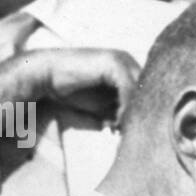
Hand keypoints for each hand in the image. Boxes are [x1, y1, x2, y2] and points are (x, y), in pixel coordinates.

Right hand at [24, 47, 141, 125]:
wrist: (47, 77)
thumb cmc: (73, 92)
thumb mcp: (104, 107)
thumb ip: (122, 115)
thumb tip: (138, 132)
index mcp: (129, 71)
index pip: (148, 96)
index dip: (142, 116)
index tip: (130, 135)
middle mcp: (129, 63)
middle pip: (148, 93)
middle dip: (141, 116)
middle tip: (130, 136)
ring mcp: (123, 60)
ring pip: (141, 91)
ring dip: (134, 113)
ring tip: (123, 130)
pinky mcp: (113, 62)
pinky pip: (129, 87)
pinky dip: (126, 106)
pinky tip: (116, 121)